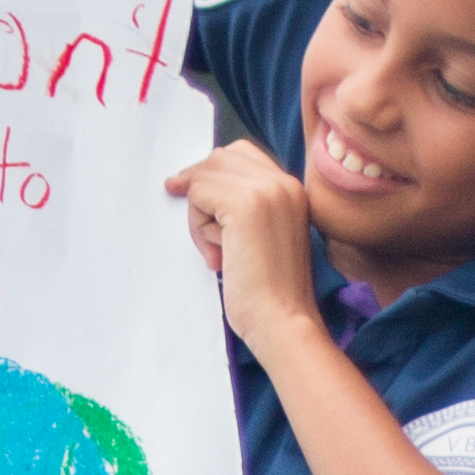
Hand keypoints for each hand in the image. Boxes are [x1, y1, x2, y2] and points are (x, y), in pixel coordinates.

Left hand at [166, 138, 322, 349]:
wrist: (283, 319)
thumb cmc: (267, 291)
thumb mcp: (258, 237)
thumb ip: (241, 208)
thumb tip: (191, 182)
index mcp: (292, 189)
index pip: (240, 155)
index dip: (208, 172)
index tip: (182, 190)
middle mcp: (284, 182)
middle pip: (219, 158)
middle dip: (200, 192)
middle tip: (204, 236)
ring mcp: (268, 190)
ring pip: (205, 177)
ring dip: (199, 216)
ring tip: (219, 252)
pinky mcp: (247, 204)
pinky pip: (198, 193)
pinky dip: (197, 226)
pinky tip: (217, 255)